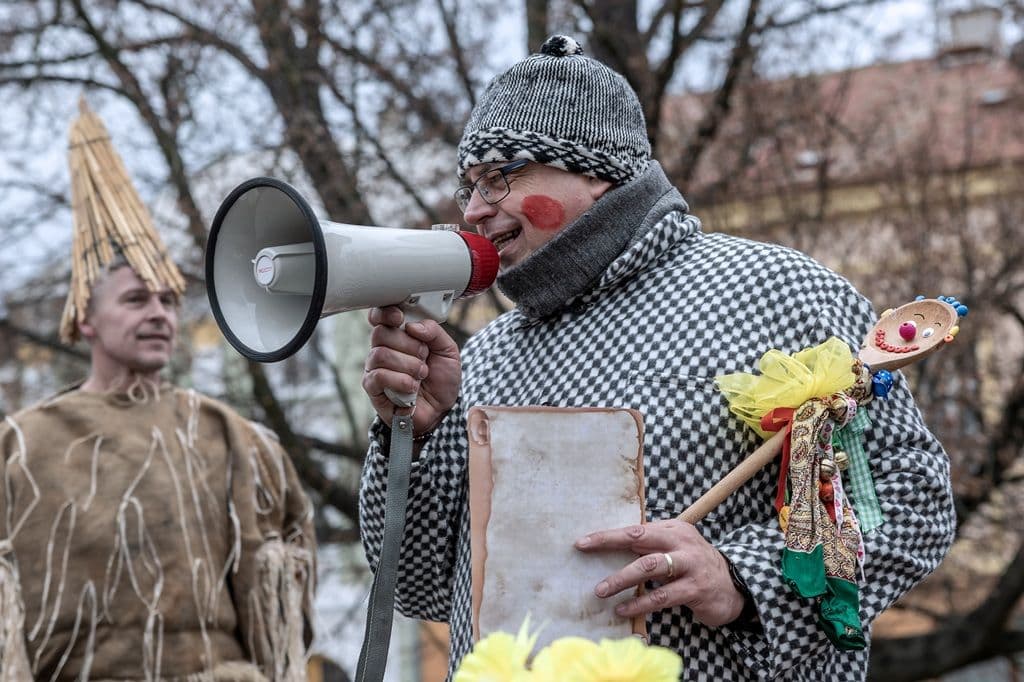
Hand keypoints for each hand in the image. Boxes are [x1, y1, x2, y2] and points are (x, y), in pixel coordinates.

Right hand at [361, 306, 460, 434]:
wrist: (441, 410)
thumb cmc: (441, 380)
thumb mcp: (448, 351)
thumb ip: (434, 332)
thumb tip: (413, 326)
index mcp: (399, 335)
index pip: (380, 316)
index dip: (385, 314)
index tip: (400, 318)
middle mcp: (383, 349)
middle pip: (381, 333)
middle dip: (409, 345)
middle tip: (424, 357)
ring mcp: (375, 368)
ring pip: (380, 354)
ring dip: (408, 365)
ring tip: (421, 374)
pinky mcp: (373, 388)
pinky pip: (377, 376)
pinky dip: (399, 380)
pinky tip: (412, 387)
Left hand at [575, 518, 745, 626]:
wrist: (734, 586)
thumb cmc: (695, 565)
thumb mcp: (676, 547)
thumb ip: (651, 544)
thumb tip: (613, 546)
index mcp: (674, 529)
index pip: (635, 529)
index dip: (608, 535)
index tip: (583, 541)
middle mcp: (682, 543)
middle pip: (639, 539)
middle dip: (609, 543)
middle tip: (585, 550)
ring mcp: (690, 565)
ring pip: (648, 567)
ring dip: (621, 578)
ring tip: (601, 590)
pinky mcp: (695, 590)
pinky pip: (661, 597)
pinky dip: (639, 604)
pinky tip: (623, 609)